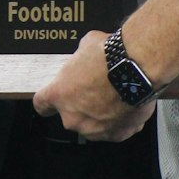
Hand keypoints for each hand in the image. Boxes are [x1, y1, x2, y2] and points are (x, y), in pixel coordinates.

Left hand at [34, 31, 155, 141]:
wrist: (137, 68)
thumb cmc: (110, 57)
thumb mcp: (87, 45)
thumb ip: (81, 57)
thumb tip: (86, 55)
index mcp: (59, 95)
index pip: (42, 104)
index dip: (48, 101)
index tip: (52, 99)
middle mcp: (74, 118)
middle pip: (71, 116)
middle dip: (81, 104)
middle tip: (97, 88)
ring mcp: (96, 129)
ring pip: (94, 125)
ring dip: (101, 114)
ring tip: (115, 95)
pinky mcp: (117, 134)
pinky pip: (115, 130)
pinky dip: (121, 120)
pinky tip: (128, 103)